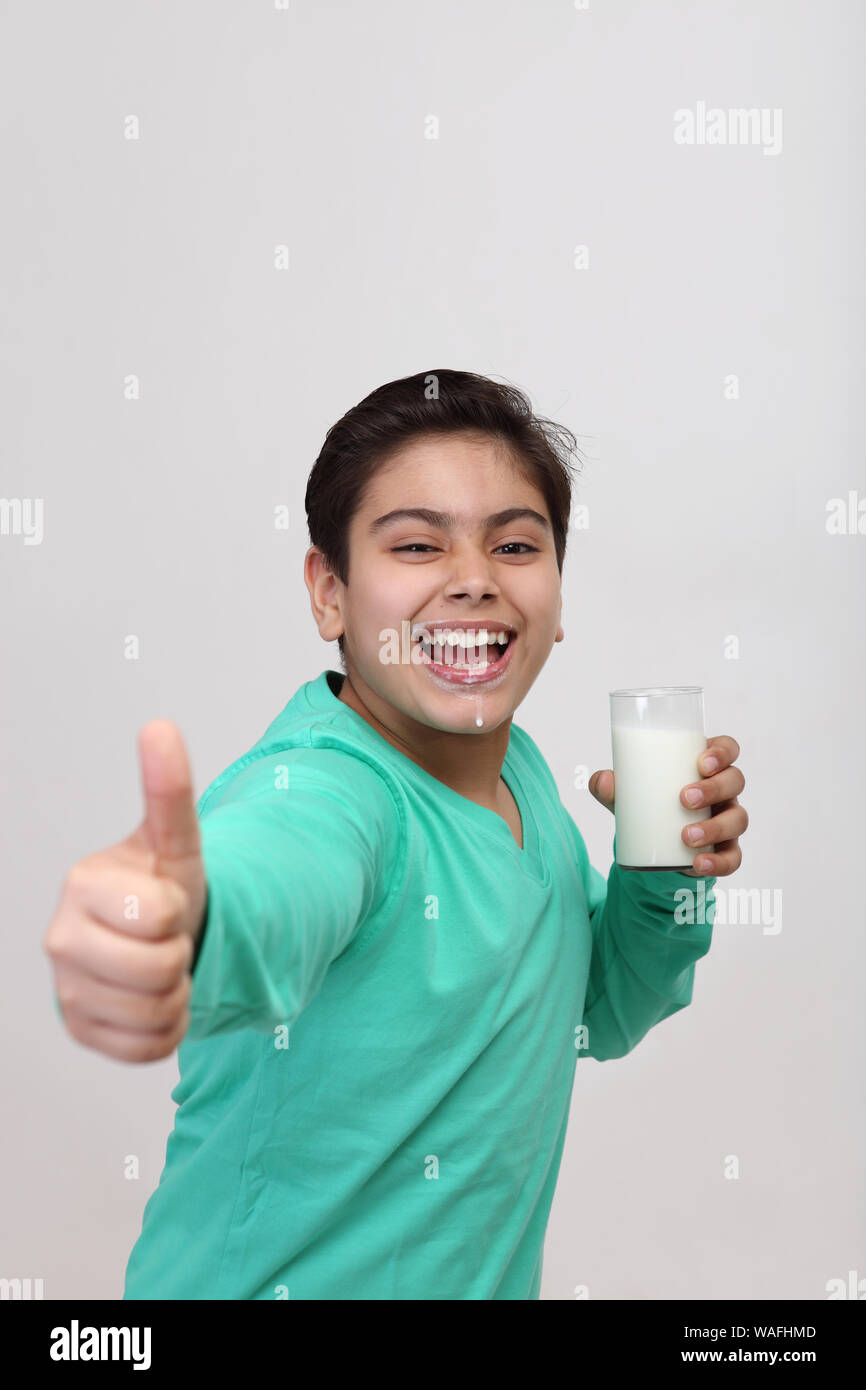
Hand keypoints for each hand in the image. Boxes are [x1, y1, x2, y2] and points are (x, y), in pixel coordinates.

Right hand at [42, 721, 207, 1061]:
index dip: (176, 911)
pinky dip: (167, 1030)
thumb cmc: (162, 885)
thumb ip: (169, 791)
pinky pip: (147, 1048)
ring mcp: (66, 988)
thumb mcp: (175, 841)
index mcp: (81, 885)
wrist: (156, 937)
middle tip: (166, 938)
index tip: (163, 900)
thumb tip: (160, 726)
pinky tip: (153, 1000)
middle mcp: (60, 939)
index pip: (157, 915)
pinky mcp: (81, 1030)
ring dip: (176, 994)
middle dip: (179, 955)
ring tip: (162, 967)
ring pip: (154, 1012)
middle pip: (157, 968)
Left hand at [588, 734, 747, 876]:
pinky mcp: (725, 850)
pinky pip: (733, 857)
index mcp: (705, 767)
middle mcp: (723, 791)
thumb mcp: (630, 795)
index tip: (701, 763)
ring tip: (686, 836)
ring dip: (715, 827)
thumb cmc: (649, 806)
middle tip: (684, 799)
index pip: (728, 749)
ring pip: (737, 819)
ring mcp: (727, 820)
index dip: (723, 753)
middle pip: (735, 781)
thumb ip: (612, 788)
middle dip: (714, 788)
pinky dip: (718, 862)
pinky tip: (699, 864)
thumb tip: (600, 780)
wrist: (652, 848)